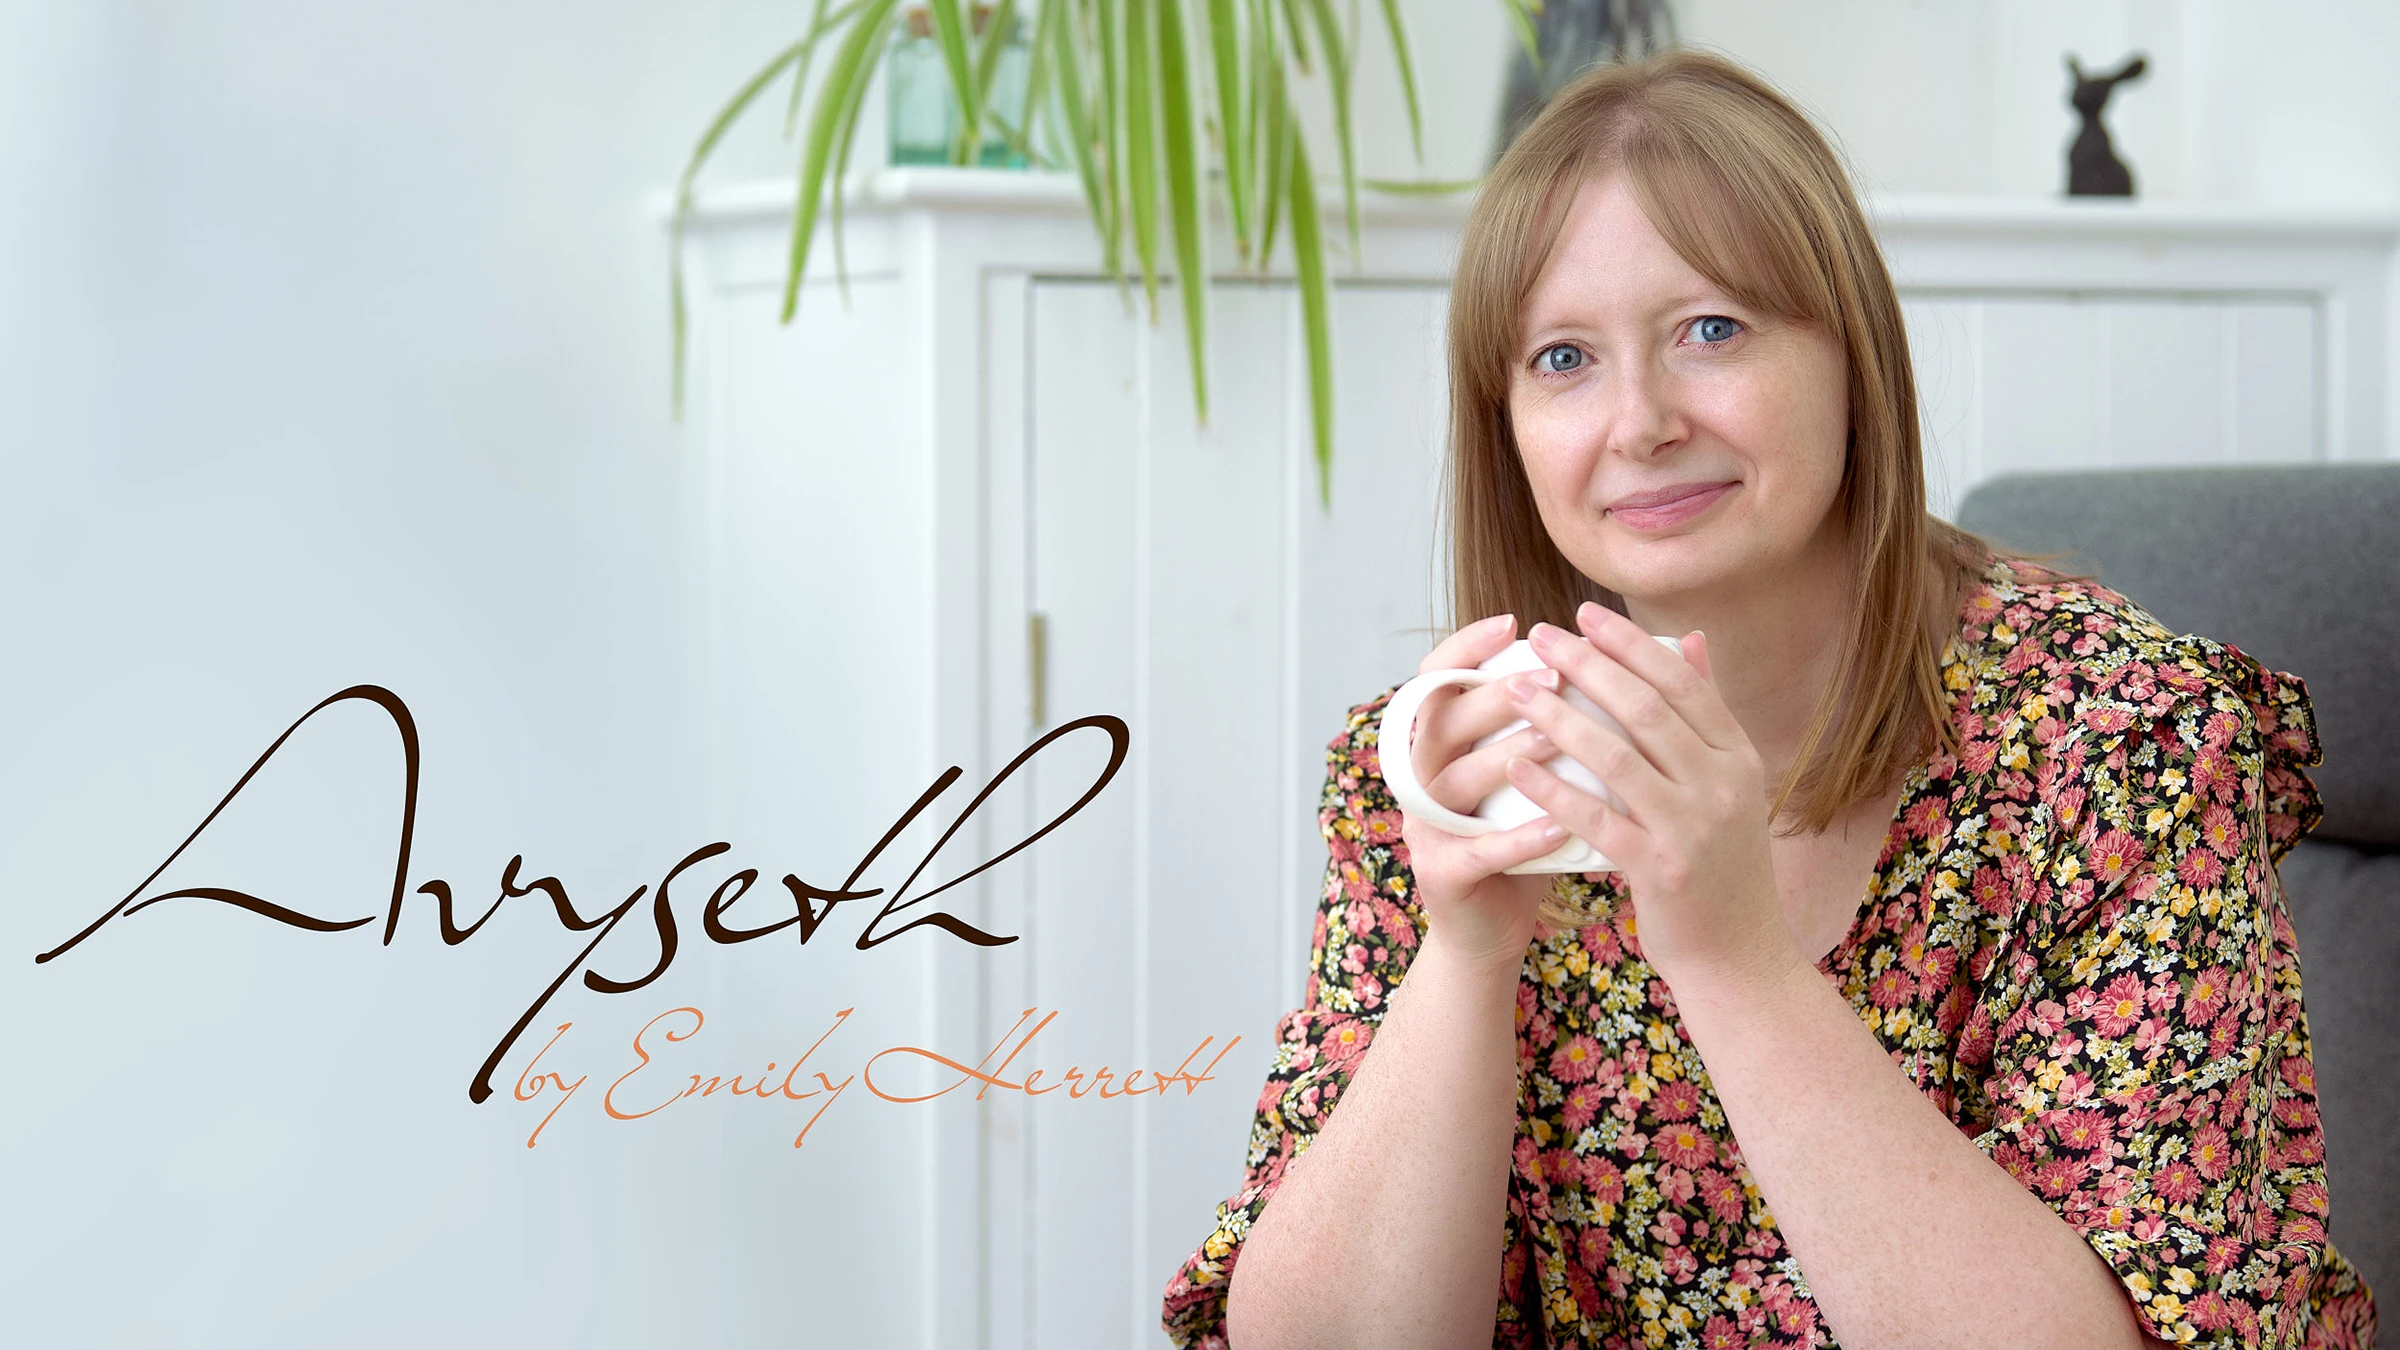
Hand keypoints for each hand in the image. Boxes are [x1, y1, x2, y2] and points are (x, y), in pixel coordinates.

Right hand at [1388, 614, 1574, 970]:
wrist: (1492, 928)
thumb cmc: (1522, 837)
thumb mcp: (1536, 772)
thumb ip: (1556, 720)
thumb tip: (1616, 660)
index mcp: (1439, 744)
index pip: (1436, 680)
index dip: (1465, 647)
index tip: (1513, 622)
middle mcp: (1422, 778)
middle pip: (1441, 721)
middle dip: (1496, 695)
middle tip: (1552, 677)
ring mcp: (1426, 827)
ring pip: (1454, 781)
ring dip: (1505, 758)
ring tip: (1557, 741)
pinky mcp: (1442, 874)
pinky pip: (1477, 851)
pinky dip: (1518, 837)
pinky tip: (1561, 826)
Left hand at [1500, 603, 1798, 992]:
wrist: (1740, 956)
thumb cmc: (1720, 865)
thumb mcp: (1729, 784)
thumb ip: (1706, 715)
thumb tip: (1692, 638)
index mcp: (1738, 756)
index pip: (1682, 682)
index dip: (1631, 644)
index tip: (1585, 614)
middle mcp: (1723, 784)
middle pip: (1646, 708)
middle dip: (1588, 665)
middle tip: (1540, 637)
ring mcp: (1694, 827)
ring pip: (1617, 756)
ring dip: (1560, 717)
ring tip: (1516, 689)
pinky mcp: (1662, 870)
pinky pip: (1597, 818)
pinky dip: (1554, 788)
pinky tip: (1517, 764)